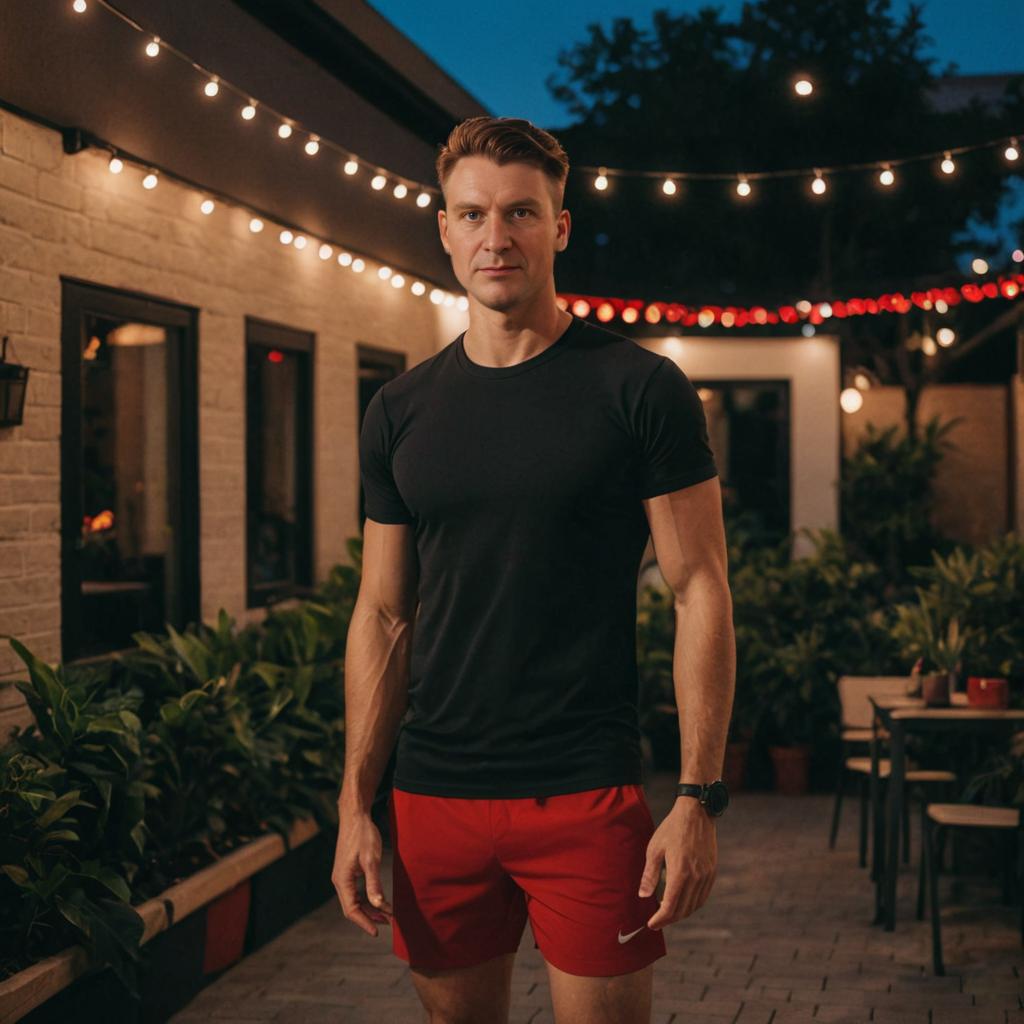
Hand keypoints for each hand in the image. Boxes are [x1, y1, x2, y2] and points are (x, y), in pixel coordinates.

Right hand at [332, 807, 392, 936]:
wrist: (355, 816)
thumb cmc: (363, 835)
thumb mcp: (371, 859)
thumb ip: (374, 883)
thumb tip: (378, 905)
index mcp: (342, 880)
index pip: (351, 910)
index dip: (364, 922)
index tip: (377, 931)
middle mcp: (339, 880)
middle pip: (352, 908)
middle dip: (369, 918)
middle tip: (388, 923)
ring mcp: (342, 875)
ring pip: (354, 900)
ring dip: (369, 909)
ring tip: (386, 914)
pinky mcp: (347, 870)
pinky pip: (355, 891)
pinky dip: (367, 898)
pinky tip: (378, 899)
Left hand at [638, 797, 716, 928]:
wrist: (696, 813)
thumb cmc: (671, 828)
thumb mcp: (655, 849)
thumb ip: (649, 875)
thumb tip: (643, 896)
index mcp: (680, 872)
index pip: (670, 906)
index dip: (660, 919)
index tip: (651, 924)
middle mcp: (696, 877)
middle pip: (683, 910)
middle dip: (669, 919)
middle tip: (657, 922)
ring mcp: (706, 875)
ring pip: (694, 905)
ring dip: (681, 913)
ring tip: (668, 913)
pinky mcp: (712, 872)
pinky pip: (702, 896)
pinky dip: (692, 904)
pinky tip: (683, 902)